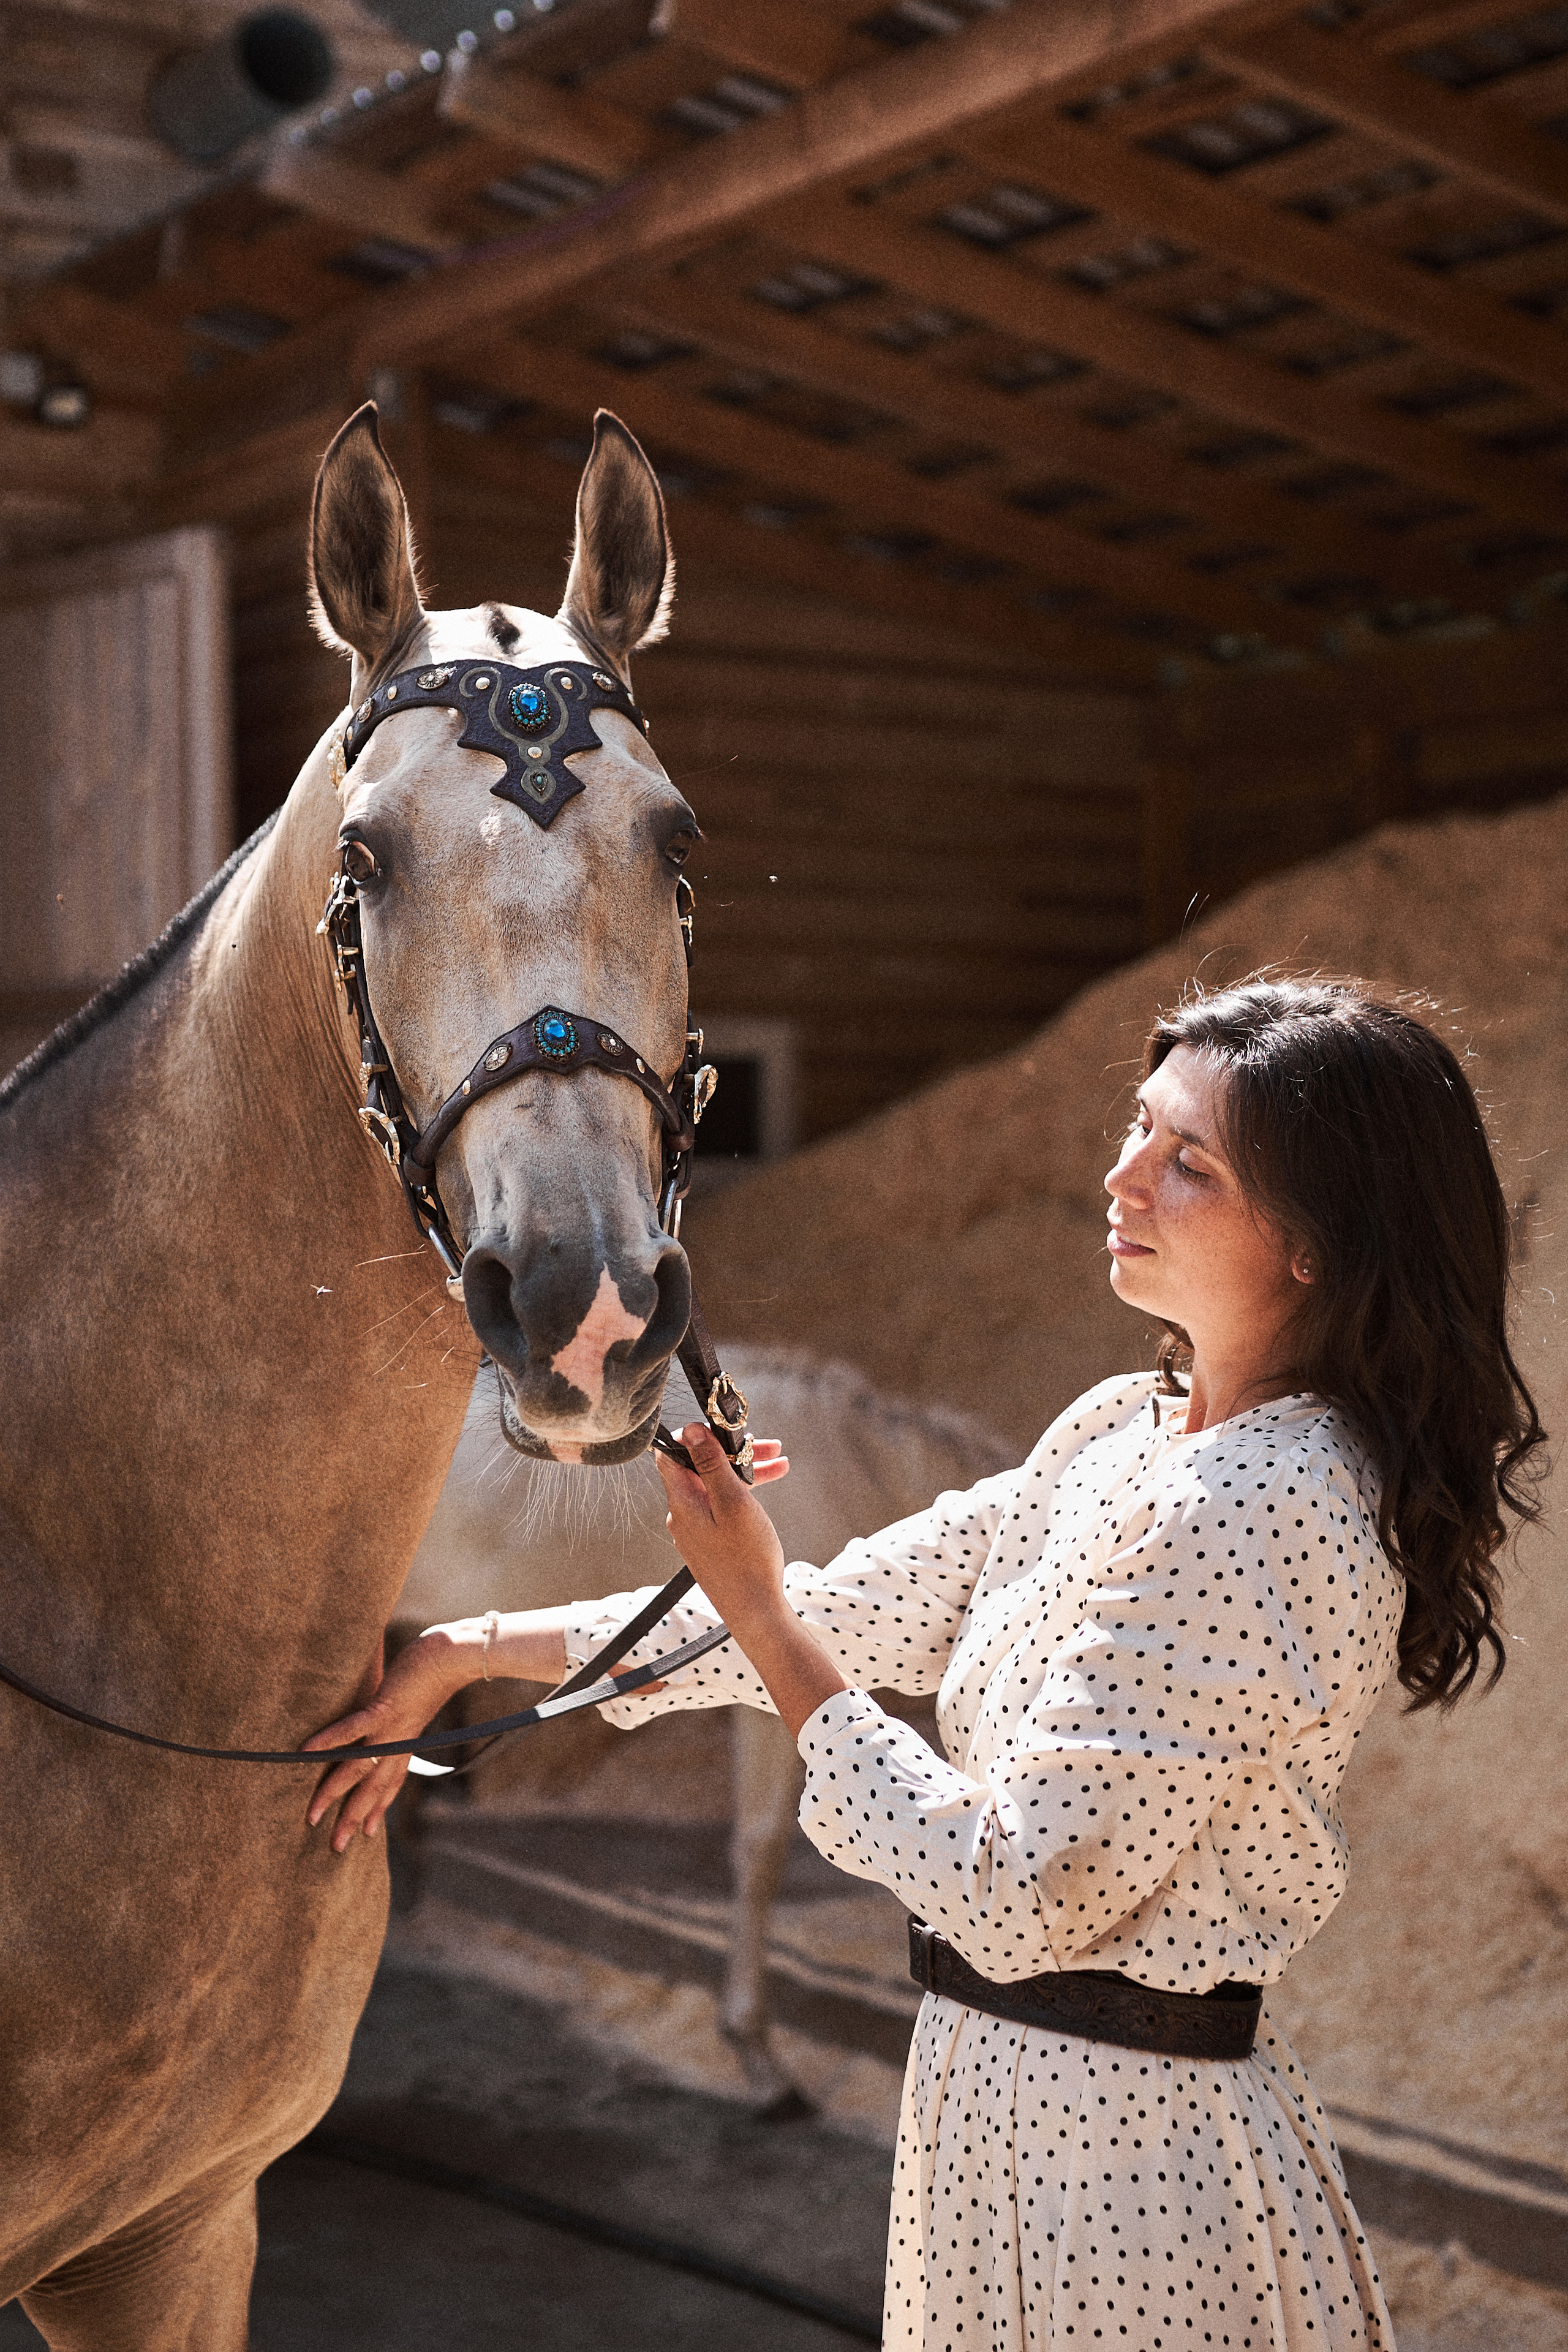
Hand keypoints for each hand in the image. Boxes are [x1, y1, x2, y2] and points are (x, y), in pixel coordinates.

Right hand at [303, 1625, 472, 1852]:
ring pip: (358, 1769)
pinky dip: (330, 1740)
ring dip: (333, 1794)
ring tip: (312, 1815)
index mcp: (407, 1741)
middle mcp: (399, 1742)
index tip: (368, 1833)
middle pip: (373, 1788)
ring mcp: (392, 1728)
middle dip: (353, 1819)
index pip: (391, 1782)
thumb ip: (402, 1706)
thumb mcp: (420, 1696)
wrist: (457, 1654)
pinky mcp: (386, 1707)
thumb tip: (393, 1703)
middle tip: (336, 1847)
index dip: (379, 1808)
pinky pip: (353, 1728)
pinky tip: (307, 1751)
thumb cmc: (439, 1668)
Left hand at [656, 1423, 789, 1635]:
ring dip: (745, 1473)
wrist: (756, 1612)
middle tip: (769, 1445)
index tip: (725, 1429)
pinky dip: (742, 1495)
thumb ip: (711, 1465)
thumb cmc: (748, 1558)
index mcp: (682, 1502)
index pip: (672, 1455)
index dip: (695, 1435)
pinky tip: (766, 1491)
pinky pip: (721, 1508)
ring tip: (779, 1464)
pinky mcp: (710, 1544)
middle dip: (733, 1453)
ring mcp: (696, 1531)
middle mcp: (682, 1515)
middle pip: (700, 1469)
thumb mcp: (734, 1502)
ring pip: (715, 1488)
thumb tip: (689, 1430)